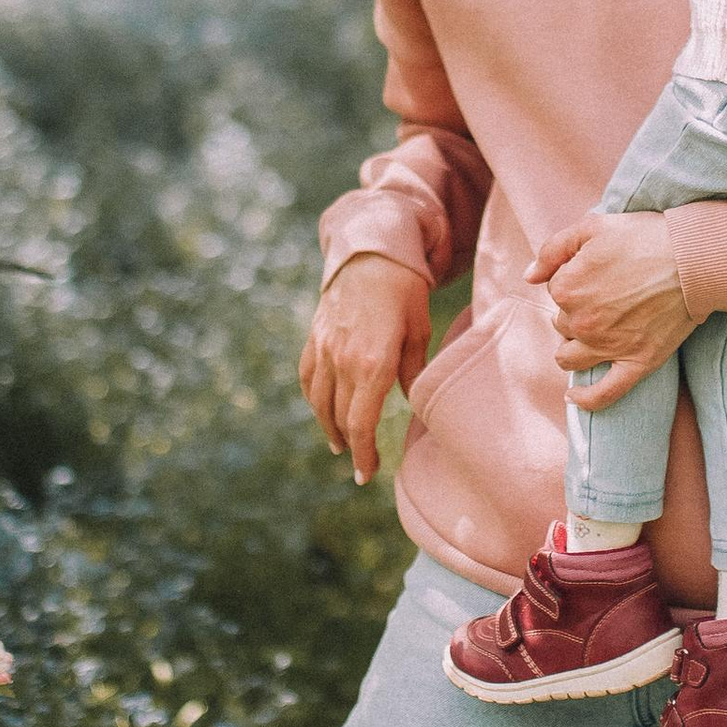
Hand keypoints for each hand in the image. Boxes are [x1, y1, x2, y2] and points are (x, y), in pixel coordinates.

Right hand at [299, 251, 431, 483]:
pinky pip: (308, 376)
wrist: (371, 250)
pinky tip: (322, 409)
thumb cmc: (405, 290)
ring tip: (339, 444)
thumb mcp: (418, 331)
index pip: (361, 424)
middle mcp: (343, 360)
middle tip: (359, 467)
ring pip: (319, 401)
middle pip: (339, 418)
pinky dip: (313, 398)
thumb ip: (413, 371)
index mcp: (373, 364)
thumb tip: (414, 404)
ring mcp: (324, 349)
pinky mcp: (315, 337)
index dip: (363, 454)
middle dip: (350, 447)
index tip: (366, 475)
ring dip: (328, 427)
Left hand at [527, 211, 696, 406]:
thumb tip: (529, 275)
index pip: (555, 289)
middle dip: (574, 311)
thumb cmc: (645, 237)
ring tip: (590, 334)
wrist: (695, 259)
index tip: (598, 269)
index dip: (573, 277)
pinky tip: (573, 396)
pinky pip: (604, 393)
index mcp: (566, 288)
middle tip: (605, 293)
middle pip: (561, 323)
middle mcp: (581, 322)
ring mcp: (608, 346)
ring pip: (569, 357)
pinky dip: (586, 398)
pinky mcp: (636, 362)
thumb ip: (552, 250)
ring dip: (573, 347)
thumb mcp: (592, 226)